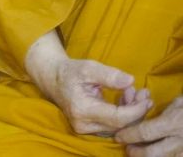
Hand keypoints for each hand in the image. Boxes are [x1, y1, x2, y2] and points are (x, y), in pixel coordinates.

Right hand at [25, 33, 150, 136]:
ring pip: (119, 127)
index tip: (146, 97)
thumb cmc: (69, 72)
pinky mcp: (90, 129)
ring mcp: (86, 129)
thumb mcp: (87, 67)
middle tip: (144, 93)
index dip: (136, 110)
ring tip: (133, 93)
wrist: (52, 79)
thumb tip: (130, 80)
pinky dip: (123, 114)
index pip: (118, 118)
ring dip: (131, 112)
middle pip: (121, 126)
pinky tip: (125, 99)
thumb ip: (109, 75)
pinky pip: (113, 126)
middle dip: (136, 110)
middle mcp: (84, 124)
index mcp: (82, 109)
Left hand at [117, 96, 182, 154]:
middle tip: (129, 149)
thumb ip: (158, 109)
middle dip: (136, 153)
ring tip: (140, 151)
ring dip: (148, 155)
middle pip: (151, 154)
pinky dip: (162, 156)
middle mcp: (179, 141)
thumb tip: (139, 107)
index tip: (118, 137)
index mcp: (172, 123)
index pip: (144, 132)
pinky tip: (156, 151)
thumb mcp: (178, 102)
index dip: (129, 136)